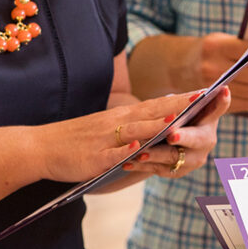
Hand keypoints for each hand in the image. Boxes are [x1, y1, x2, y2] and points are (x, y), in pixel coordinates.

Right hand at [37, 87, 228, 184]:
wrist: (41, 147)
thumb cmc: (79, 140)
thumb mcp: (110, 129)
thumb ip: (136, 126)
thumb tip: (163, 122)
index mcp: (123, 117)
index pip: (158, 104)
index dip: (182, 98)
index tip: (206, 91)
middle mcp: (116, 123)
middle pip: (152, 112)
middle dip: (179, 106)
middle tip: (204, 98)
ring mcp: (105, 139)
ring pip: (135, 130)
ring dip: (156, 124)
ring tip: (178, 119)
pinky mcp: (93, 157)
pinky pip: (111, 154)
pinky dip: (125, 150)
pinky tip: (138, 148)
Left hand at [121, 86, 231, 180]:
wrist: (166, 141)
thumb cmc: (176, 117)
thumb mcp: (180, 107)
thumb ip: (187, 102)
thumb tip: (199, 93)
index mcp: (209, 120)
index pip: (218, 108)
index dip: (222, 101)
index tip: (224, 90)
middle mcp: (206, 140)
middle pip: (197, 139)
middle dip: (184, 136)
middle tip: (172, 135)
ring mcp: (193, 158)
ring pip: (174, 157)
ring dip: (157, 154)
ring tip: (141, 152)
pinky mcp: (178, 171)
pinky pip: (158, 169)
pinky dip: (142, 165)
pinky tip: (127, 162)